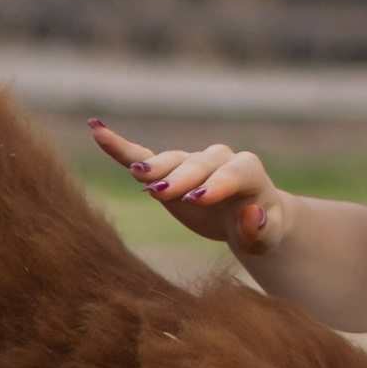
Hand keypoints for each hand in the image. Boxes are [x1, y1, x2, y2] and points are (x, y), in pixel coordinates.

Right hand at [89, 122, 288, 263]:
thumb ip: (263, 229)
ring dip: (154, 167)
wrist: (250, 216)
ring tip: (138, 175)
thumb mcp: (269, 237)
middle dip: (181, 177)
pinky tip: (97, 130)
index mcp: (248, 172)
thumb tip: (251, 214)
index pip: (234, 173)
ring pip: (171, 160)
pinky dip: (121, 147)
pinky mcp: (170, 171)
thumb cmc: (262, 227)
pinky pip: (143, 155)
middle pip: (199, 165)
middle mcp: (220, 159)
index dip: (217, 184)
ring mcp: (193, 162)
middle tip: (162, 193)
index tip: (198, 199)